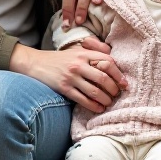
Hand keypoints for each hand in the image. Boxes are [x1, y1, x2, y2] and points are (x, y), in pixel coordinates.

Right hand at [10, 42, 126, 113]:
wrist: (36, 63)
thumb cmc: (60, 59)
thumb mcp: (77, 50)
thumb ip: (93, 52)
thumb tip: (113, 57)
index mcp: (84, 53)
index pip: (107, 62)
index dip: (118, 73)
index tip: (124, 83)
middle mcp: (78, 64)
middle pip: (103, 77)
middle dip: (113, 88)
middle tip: (117, 94)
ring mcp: (71, 77)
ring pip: (94, 91)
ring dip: (105, 99)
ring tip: (109, 103)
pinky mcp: (64, 88)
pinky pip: (82, 99)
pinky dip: (93, 106)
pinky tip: (99, 108)